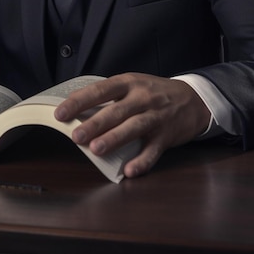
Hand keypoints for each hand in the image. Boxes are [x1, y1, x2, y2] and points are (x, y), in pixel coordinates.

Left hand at [54, 72, 210, 177]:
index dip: (79, 101)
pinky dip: (142, 162)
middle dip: (95, 124)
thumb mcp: (132, 84)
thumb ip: (108, 95)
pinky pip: (153, 150)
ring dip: (114, 139)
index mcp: (129, 82)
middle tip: (75, 136)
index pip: (100, 90)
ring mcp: (156, 117)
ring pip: (134, 128)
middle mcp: (142, 98)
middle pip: (116, 111)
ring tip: (96, 150)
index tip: (60, 113)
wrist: (193, 99)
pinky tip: (128, 171)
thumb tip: (75, 106)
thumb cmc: (153, 92)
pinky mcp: (167, 136)